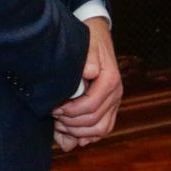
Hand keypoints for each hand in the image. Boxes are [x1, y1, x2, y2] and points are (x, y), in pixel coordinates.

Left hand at [52, 17, 122, 147]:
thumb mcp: (87, 45)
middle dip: (70, 123)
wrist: (97, 35)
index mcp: (110, 80)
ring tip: (61, 124)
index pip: (90, 106)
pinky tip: (73, 133)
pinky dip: (88, 135)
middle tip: (54, 115)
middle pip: (94, 121)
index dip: (70, 112)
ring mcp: (114, 102)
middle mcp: (116, 93)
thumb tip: (90, 72)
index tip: (54, 107)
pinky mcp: (110, 107)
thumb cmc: (89, 41)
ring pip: (100, 129)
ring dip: (78, 132)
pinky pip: (103, 129)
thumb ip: (88, 58)